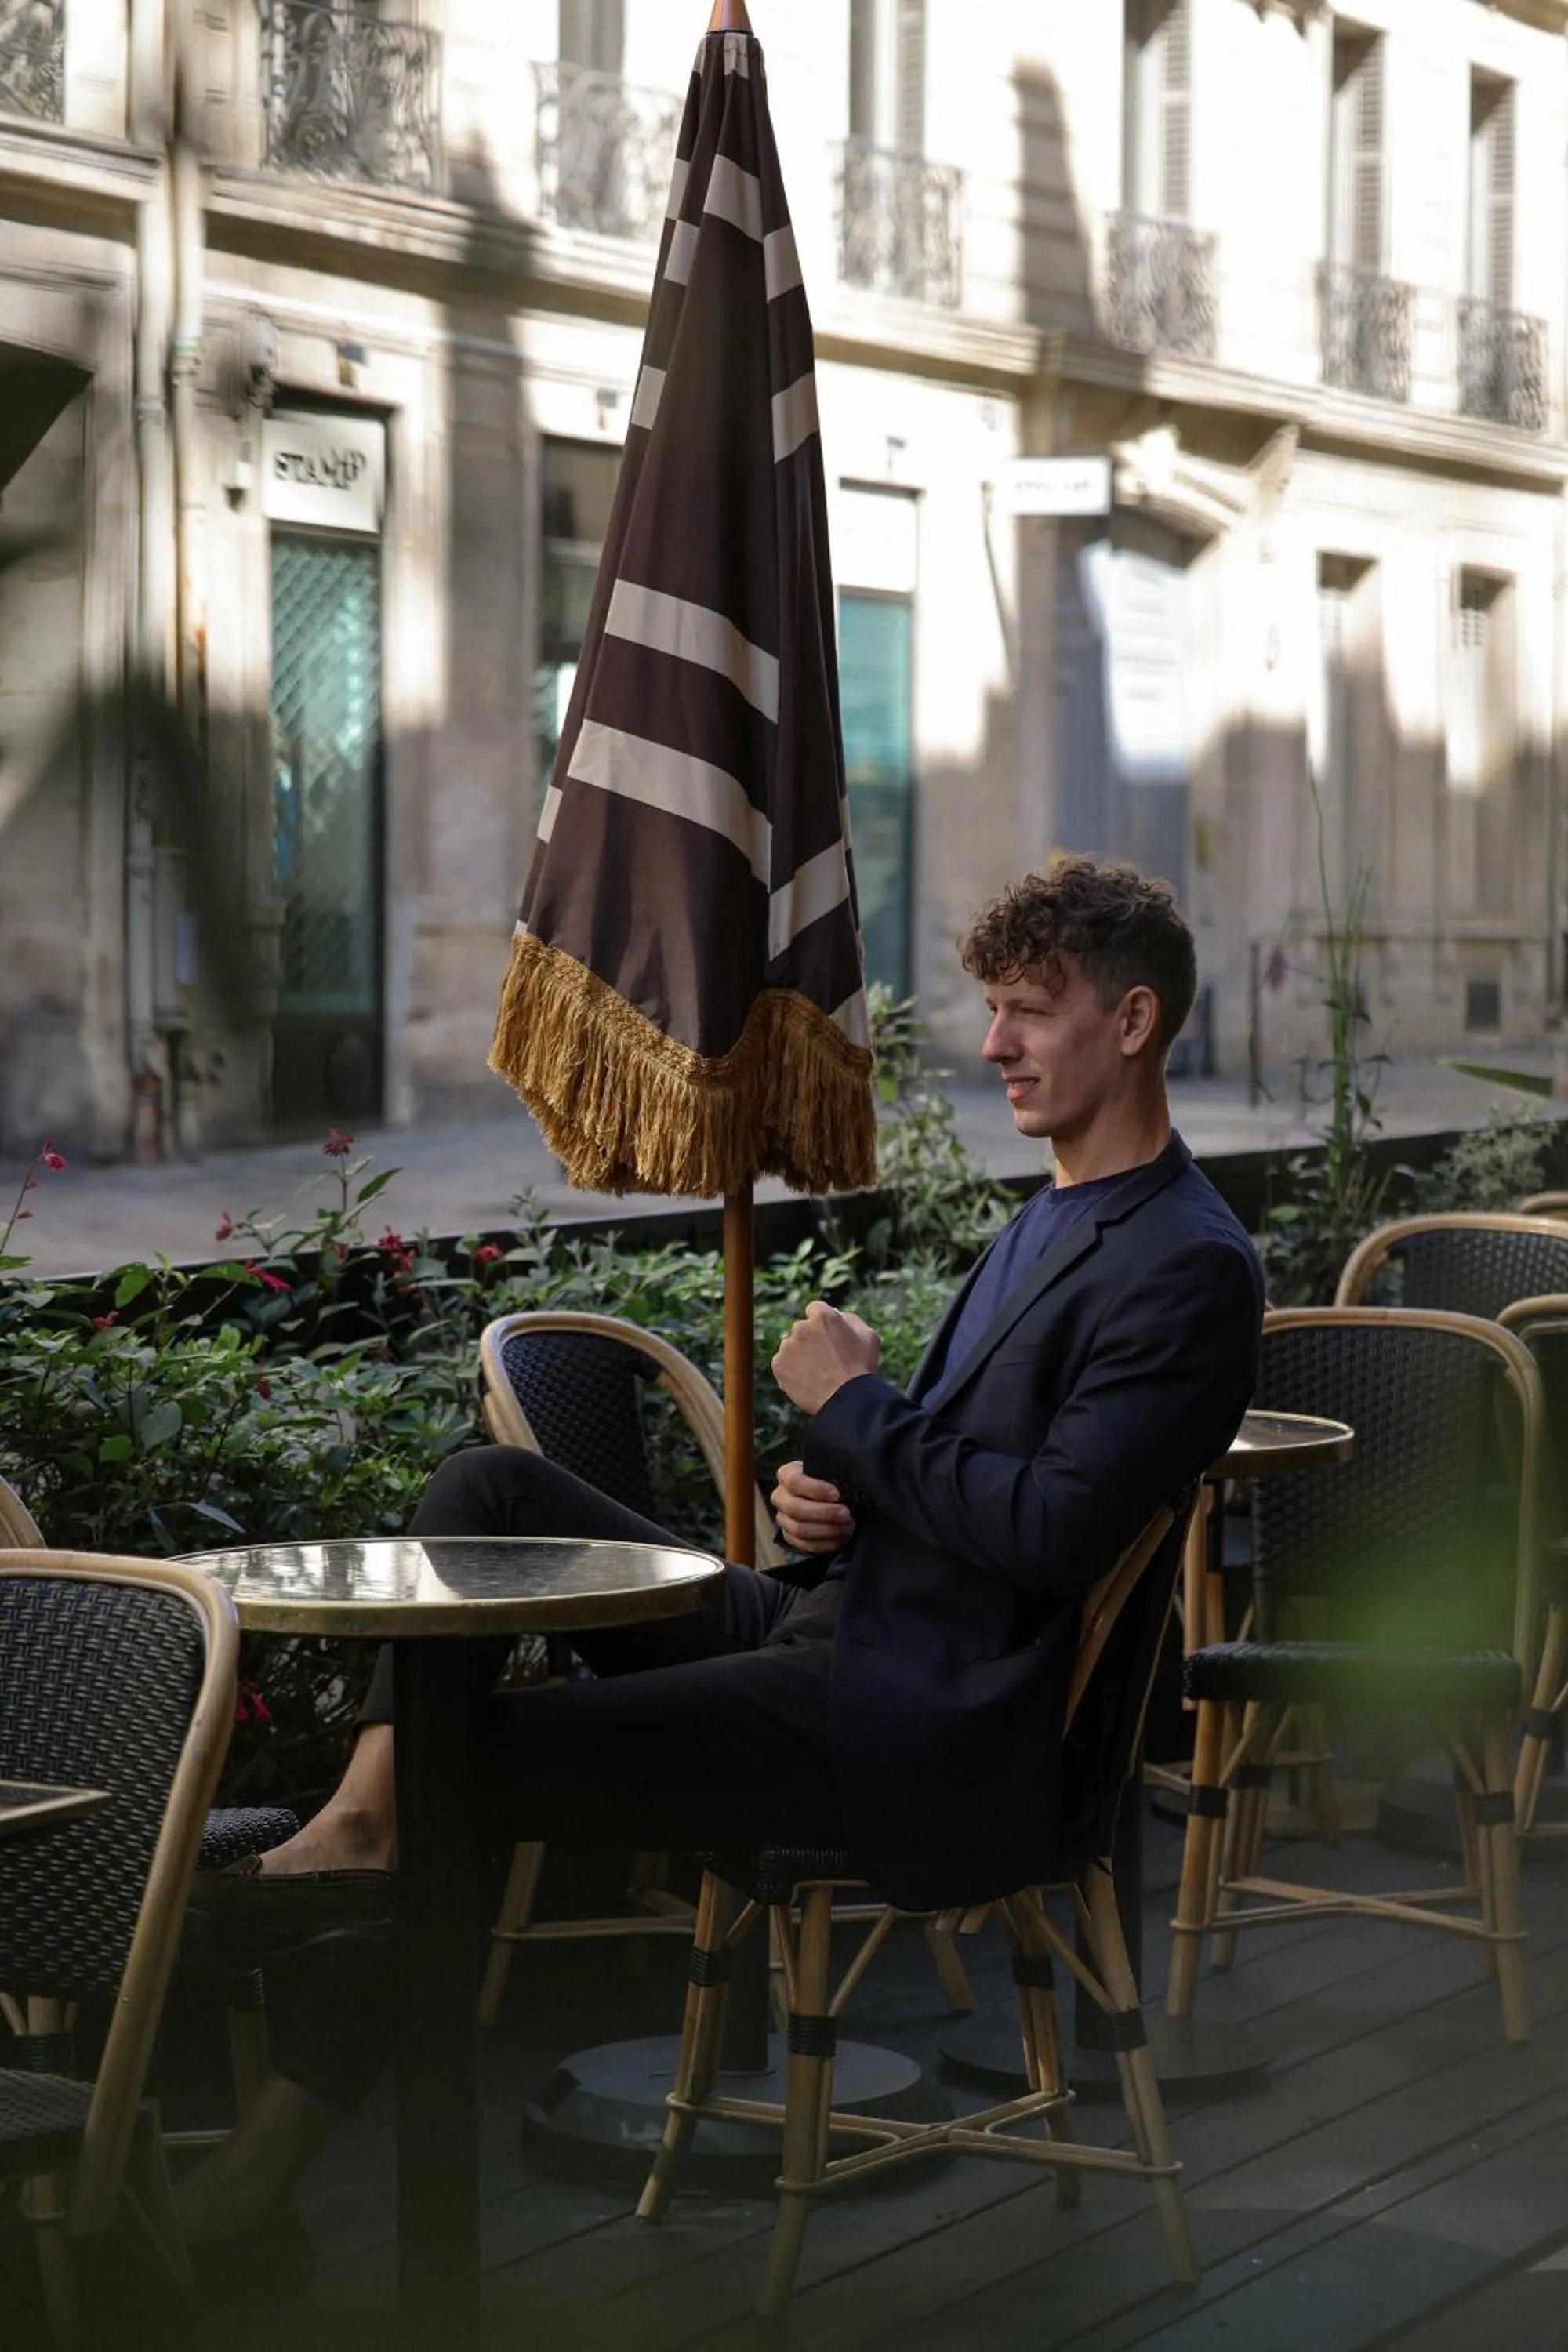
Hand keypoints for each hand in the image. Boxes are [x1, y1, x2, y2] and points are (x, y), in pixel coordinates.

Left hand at [771, 1299, 880, 1415]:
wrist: (846, 1399)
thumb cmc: (861, 1367)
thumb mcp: (868, 1336)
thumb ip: (849, 1319)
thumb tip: (836, 1314)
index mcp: (823, 1316)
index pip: (815, 1309)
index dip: (822, 1323)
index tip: (827, 1335)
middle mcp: (801, 1327)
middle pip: (802, 1329)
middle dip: (810, 1339)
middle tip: (824, 1359)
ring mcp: (787, 1346)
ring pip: (791, 1347)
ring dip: (800, 1355)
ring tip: (817, 1374)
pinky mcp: (778, 1365)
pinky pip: (783, 1364)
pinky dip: (791, 1371)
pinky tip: (807, 1381)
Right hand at [772, 1460, 854, 1553]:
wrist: (826, 1496)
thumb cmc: (829, 1480)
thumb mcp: (828, 1471)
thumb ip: (832, 1475)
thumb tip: (845, 1486)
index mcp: (786, 1475)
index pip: (794, 1481)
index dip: (815, 1489)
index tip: (836, 1494)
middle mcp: (780, 1497)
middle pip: (795, 1508)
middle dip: (824, 1513)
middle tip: (846, 1514)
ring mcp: (783, 1519)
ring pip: (799, 1529)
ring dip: (827, 1530)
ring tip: (847, 1526)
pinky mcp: (790, 1537)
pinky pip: (804, 1544)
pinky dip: (825, 1543)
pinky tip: (841, 1538)